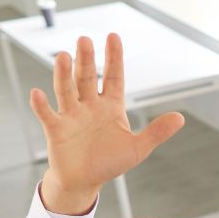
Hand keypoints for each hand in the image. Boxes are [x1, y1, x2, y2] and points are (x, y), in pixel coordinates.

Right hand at [28, 33, 184, 214]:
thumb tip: (180, 118)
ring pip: (67, 90)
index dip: (114, 58)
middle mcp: (89, 105)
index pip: (114, 76)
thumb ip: (157, 132)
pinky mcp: (56, 129)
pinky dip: (41, 105)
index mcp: (110, 106)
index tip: (113, 36)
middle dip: (86, 60)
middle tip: (84, 40)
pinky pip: (47, 114)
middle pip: (87, 78)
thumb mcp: (137, 148)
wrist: (85, 181)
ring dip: (64, 74)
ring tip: (63, 56)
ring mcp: (71, 115)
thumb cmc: (109, 162)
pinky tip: (37, 93)